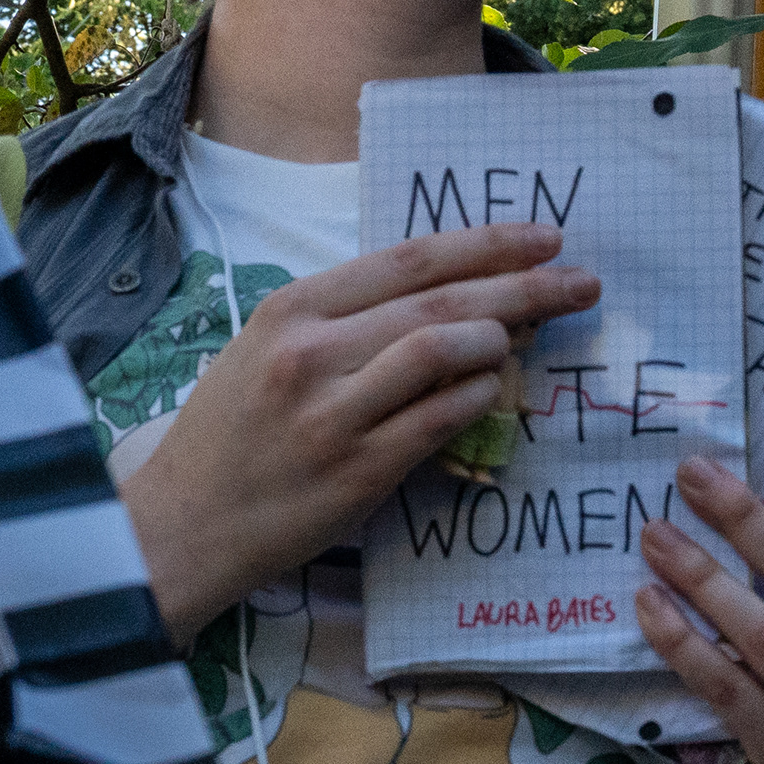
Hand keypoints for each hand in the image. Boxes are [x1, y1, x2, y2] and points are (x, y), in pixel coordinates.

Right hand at [115, 222, 599, 640]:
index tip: (544, 238)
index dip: (487, 243)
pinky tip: (491, 393)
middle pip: (442, 299)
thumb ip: (346, 319)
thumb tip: (446, 294)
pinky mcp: (357, 471)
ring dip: (501, 340)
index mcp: (292, 309)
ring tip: (528, 340)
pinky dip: (478, 399)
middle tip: (581, 281)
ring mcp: (335, 413)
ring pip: (445, 351)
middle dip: (525, 284)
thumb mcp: (267, 349)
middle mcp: (312, 352)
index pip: (409, 258)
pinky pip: (441, 420)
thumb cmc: (230, 433)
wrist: (182, 525)